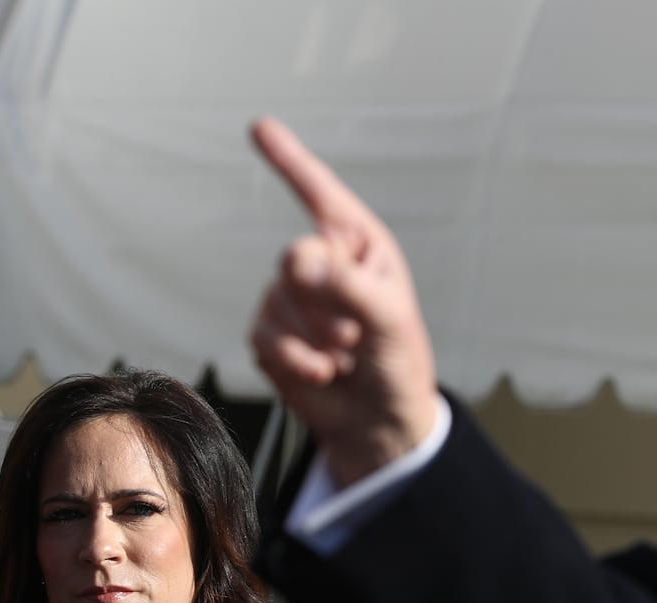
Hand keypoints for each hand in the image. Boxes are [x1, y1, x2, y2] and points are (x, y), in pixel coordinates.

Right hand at [249, 116, 439, 486]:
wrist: (379, 422)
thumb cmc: (397, 363)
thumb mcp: (389, 321)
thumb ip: (349, 287)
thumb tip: (297, 260)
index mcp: (358, 246)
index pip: (320, 194)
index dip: (289, 160)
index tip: (260, 126)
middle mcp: (323, 263)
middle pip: (296, 261)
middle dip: (325, 306)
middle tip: (356, 337)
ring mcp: (292, 298)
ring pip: (278, 303)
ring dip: (314, 340)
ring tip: (345, 357)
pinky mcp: (271, 335)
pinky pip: (264, 337)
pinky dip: (294, 361)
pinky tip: (322, 374)